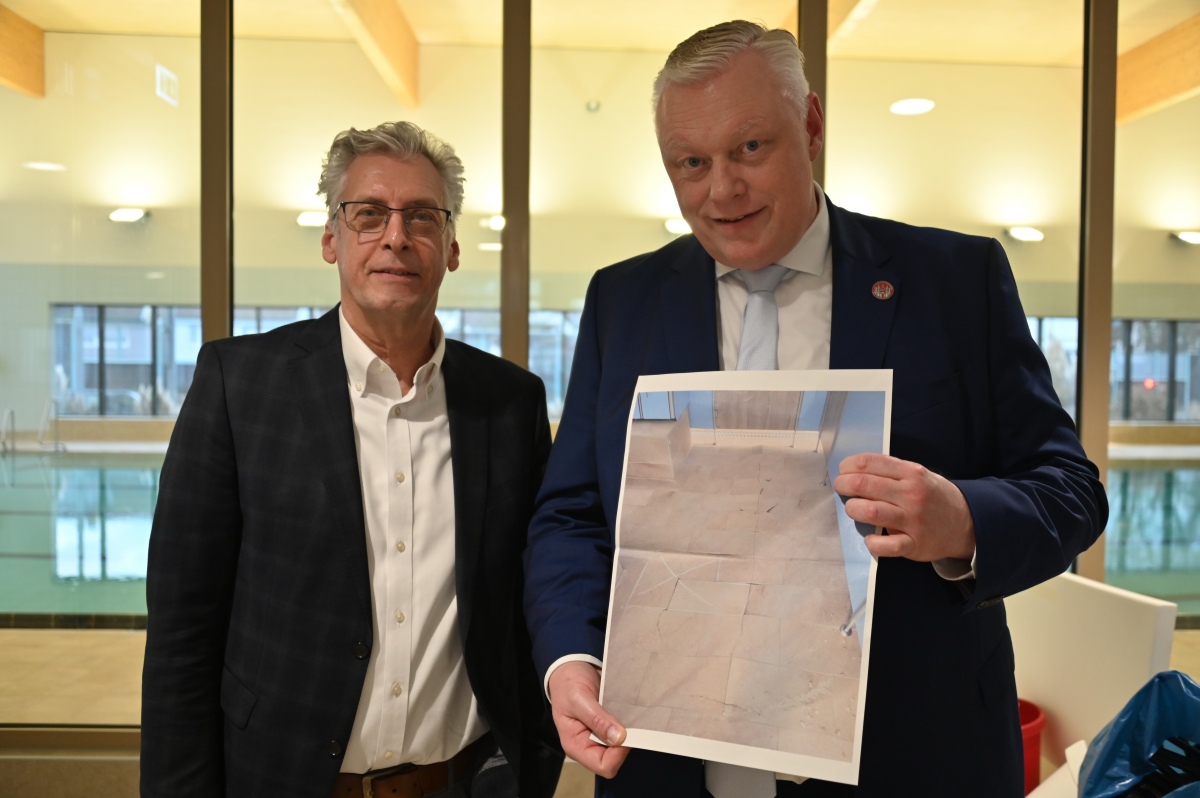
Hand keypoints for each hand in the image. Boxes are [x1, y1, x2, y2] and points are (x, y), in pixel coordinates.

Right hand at [546, 660, 629, 778]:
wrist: (570, 668)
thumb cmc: (567, 685)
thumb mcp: (578, 699)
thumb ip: (596, 719)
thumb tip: (619, 738)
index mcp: (576, 745)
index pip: (603, 765)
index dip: (617, 753)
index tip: (624, 732)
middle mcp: (590, 745)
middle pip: (616, 758)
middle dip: (626, 742)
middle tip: (631, 720)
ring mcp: (601, 736)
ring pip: (623, 744)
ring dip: (631, 731)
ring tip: (633, 714)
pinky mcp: (610, 725)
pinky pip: (625, 730)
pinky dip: (631, 722)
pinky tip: (632, 710)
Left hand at [833, 453, 974, 561]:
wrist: (967, 522)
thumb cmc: (933, 496)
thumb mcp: (918, 474)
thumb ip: (891, 471)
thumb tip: (854, 471)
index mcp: (910, 472)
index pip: (869, 463)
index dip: (848, 466)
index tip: (843, 471)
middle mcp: (911, 494)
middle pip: (864, 485)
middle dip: (844, 485)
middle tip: (841, 488)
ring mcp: (913, 520)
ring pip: (871, 511)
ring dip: (853, 509)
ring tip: (854, 509)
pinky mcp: (914, 544)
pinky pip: (886, 545)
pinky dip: (872, 542)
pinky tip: (869, 538)